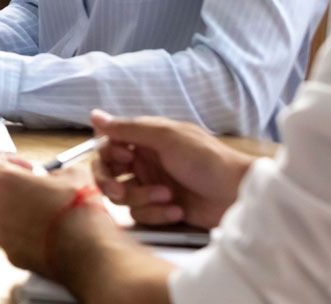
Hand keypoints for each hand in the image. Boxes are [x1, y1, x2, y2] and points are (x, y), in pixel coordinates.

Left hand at [0, 153, 117, 276]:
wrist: (89, 254)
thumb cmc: (79, 212)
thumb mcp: (73, 174)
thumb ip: (53, 171)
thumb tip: (54, 178)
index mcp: (3, 181)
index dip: (3, 160)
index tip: (24, 167)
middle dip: (16, 188)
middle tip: (42, 191)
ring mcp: (2, 234)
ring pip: (4, 216)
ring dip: (21, 212)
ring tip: (50, 216)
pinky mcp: (12, 255)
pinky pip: (14, 238)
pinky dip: (27, 235)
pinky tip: (50, 235)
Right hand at [88, 109, 253, 229]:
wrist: (236, 194)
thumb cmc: (205, 159)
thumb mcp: (166, 137)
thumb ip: (128, 128)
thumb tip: (94, 115)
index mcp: (144, 139)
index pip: (107, 146)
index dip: (108, 155)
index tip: (125, 159)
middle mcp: (144, 161)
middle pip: (108, 173)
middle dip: (112, 183)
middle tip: (120, 191)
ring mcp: (151, 186)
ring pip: (123, 197)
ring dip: (143, 199)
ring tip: (168, 197)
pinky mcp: (160, 209)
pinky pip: (142, 214)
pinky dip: (158, 214)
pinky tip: (177, 210)